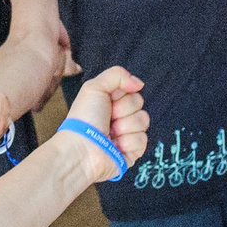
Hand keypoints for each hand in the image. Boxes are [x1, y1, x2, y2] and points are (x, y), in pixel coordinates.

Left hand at [64, 66, 148, 181]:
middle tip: (108, 118)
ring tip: (110, 133)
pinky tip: (116, 145)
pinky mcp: (132, 151)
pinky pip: (143, 140)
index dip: (121, 95)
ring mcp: (127, 134)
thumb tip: (139, 83)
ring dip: (125, 126)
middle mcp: (119, 117)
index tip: (108, 101)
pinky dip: (128, 142)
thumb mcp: (95, 87)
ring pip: (143, 121)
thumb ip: (117, 75)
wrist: (82, 149)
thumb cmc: (84, 119)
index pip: (131, 90)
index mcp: (111, 102)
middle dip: (123, 110)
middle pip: (139, 103)